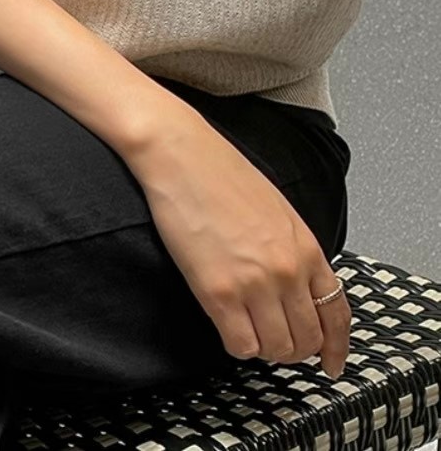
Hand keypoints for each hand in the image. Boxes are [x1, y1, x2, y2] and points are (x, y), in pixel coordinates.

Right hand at [127, 111, 351, 377]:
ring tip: (247, 332)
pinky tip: (226, 326)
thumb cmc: (220, 172)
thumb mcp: (275, 210)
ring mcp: (254, 283)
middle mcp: (287, 270)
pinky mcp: (218, 292)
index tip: (330, 362)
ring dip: (264, 348)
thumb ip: (292, 250)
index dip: (335, 346)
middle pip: (306, 338)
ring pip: (275, 349)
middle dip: (293, 349)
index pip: (336, 313)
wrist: (180, 155)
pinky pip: (240, 344)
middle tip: (275, 342)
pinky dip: (237, 345)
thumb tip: (294, 287)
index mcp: (306, 247)